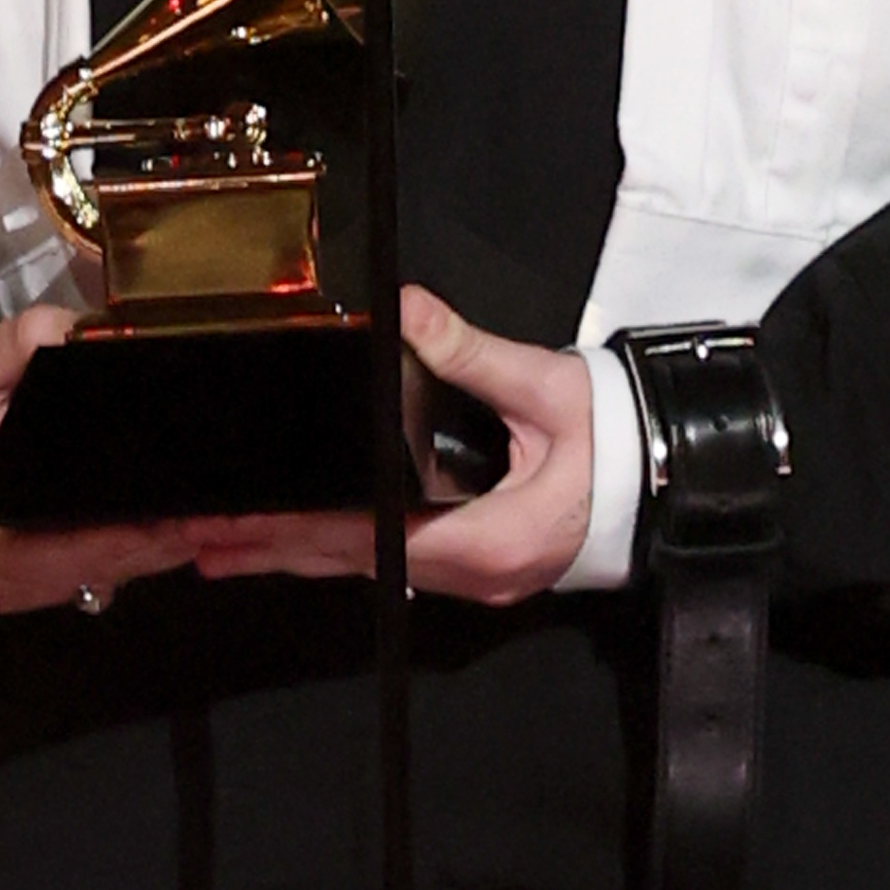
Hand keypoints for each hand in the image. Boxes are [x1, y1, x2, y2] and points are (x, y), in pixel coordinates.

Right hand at [0, 308, 254, 618]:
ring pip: (92, 579)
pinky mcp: (27, 576)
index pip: (45, 556)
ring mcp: (3, 584)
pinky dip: (132, 552)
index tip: (170, 523)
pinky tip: (179, 525)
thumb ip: (18, 345)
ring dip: (151, 555)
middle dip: (151, 549)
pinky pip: (88, 573)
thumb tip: (78, 331)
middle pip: (81, 574)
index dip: (110, 545)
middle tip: (220, 519)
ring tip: (215, 522)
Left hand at [172, 289, 603, 604]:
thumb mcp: (547, 390)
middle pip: (356, 564)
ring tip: (232, 547)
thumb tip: (408, 311)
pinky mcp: (485, 564)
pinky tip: (306, 543)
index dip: (301, 531)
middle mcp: (476, 573)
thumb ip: (470, 354)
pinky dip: (345, 549)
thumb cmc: (627, 440)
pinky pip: (398, 560)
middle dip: (277, 551)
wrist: (686, 475)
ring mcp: (481, 577)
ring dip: (302, 555)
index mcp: (488, 540)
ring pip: (372, 567)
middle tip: (203, 542)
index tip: (243, 520)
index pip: (371, 538)